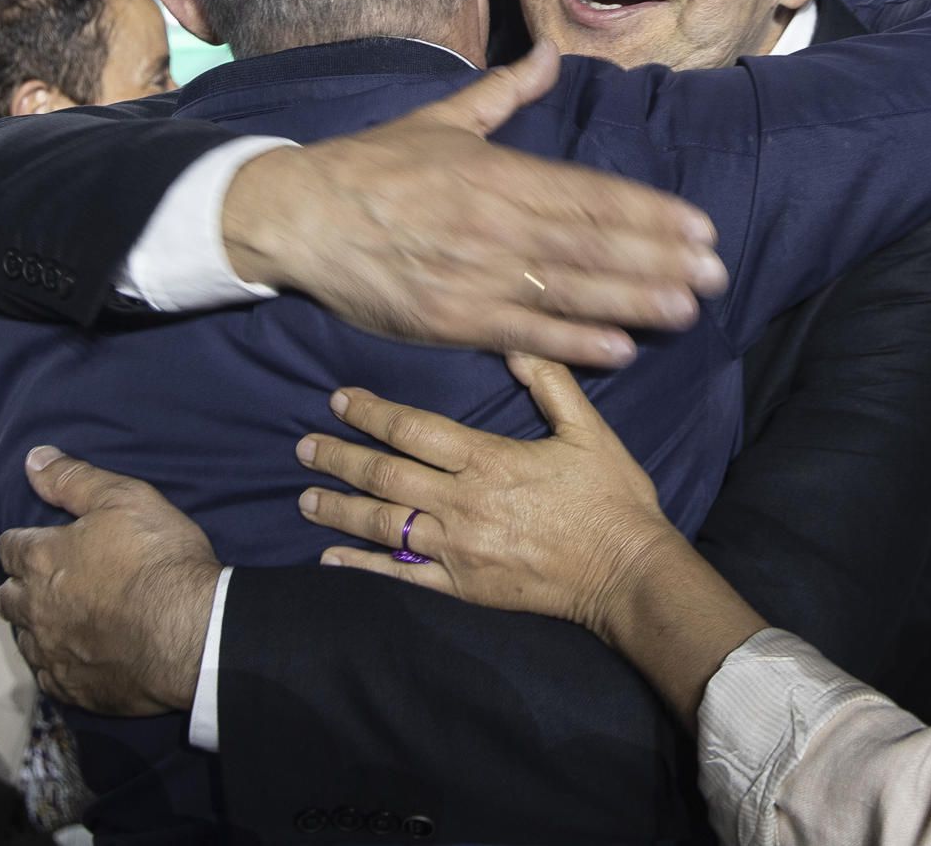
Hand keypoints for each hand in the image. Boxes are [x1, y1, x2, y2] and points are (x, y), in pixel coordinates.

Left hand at [0, 446, 221, 715]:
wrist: (191, 631)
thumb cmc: (159, 557)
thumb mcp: (125, 498)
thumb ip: (74, 479)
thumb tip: (34, 458)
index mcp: (42, 559)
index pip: (11, 546)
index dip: (23, 541)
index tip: (38, 541)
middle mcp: (35, 608)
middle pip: (8, 597)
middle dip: (20, 586)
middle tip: (47, 581)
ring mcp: (51, 652)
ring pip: (25, 638)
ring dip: (36, 627)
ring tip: (61, 620)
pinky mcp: (72, 687)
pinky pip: (49, 677)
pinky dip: (58, 664)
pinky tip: (77, 657)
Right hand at [223, 42, 728, 366]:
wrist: (298, 216)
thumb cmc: (373, 167)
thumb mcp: (442, 120)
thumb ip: (505, 93)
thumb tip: (551, 55)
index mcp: (500, 173)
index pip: (593, 196)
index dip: (651, 213)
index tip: (700, 227)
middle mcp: (495, 223)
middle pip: (594, 245)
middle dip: (660, 260)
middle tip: (715, 274)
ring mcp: (474, 275)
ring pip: (568, 291)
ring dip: (632, 301)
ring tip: (685, 309)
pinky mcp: (450, 319)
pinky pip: (522, 334)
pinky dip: (572, 345)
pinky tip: (619, 349)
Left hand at [294, 355, 675, 640]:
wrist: (627, 573)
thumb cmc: (611, 498)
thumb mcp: (589, 431)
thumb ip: (550, 385)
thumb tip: (514, 344)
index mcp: (491, 460)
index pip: (414, 431)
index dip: (372, 413)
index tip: (340, 401)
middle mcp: (465, 504)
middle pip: (386, 476)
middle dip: (340, 459)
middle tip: (303, 446)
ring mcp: (459, 549)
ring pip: (383, 525)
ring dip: (339, 509)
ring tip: (304, 498)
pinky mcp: (463, 587)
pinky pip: (401, 575)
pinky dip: (361, 564)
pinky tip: (331, 556)